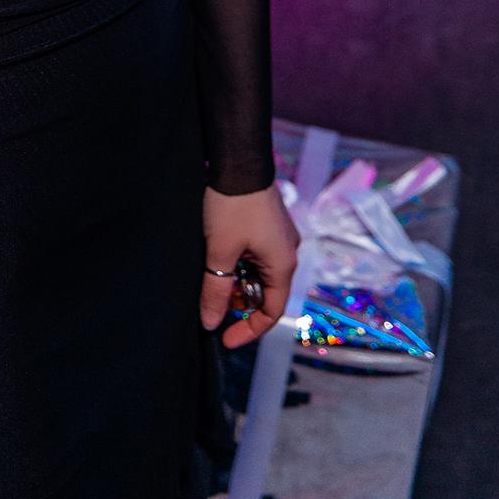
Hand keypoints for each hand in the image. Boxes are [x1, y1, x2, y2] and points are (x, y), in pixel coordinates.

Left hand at [200, 180, 299, 348]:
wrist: (238, 159)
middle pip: (264, 293)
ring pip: (258, 273)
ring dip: (237, 279)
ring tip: (212, 270)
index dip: (248, 331)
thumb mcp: (220, 252)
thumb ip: (216, 291)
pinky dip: (239, 262)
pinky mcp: (269, 224)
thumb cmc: (231, 206)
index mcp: (283, 265)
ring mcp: (279, 237)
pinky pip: (257, 255)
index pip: (271, 313)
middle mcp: (287, 253)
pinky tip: (219, 252)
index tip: (223, 339)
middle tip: (211, 298)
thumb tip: (211, 323)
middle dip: (238, 301)